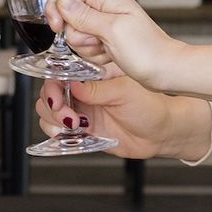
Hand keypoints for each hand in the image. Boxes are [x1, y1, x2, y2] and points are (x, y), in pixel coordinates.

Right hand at [36, 76, 211, 159]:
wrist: (162, 133)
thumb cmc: (150, 107)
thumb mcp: (123, 93)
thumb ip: (96, 90)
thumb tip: (71, 85)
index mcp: (91, 76)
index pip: (60, 75)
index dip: (52, 87)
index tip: (57, 99)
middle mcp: (83, 93)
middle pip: (49, 96)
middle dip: (52, 108)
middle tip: (67, 118)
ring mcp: (82, 112)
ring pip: (50, 115)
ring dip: (53, 122)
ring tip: (72, 127)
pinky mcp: (84, 131)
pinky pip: (60, 133)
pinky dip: (58, 136)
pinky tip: (72, 136)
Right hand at [46, 0, 181, 88]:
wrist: (165, 71)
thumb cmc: (148, 50)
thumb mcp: (113, 30)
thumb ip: (84, 15)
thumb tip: (63, 0)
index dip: (59, 8)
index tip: (59, 25)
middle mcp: (104, 8)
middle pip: (69, 16)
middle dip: (77, 34)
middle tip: (97, 40)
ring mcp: (104, 26)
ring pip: (75, 35)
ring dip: (87, 47)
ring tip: (107, 49)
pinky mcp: (105, 41)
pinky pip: (85, 48)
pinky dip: (94, 56)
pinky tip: (109, 56)